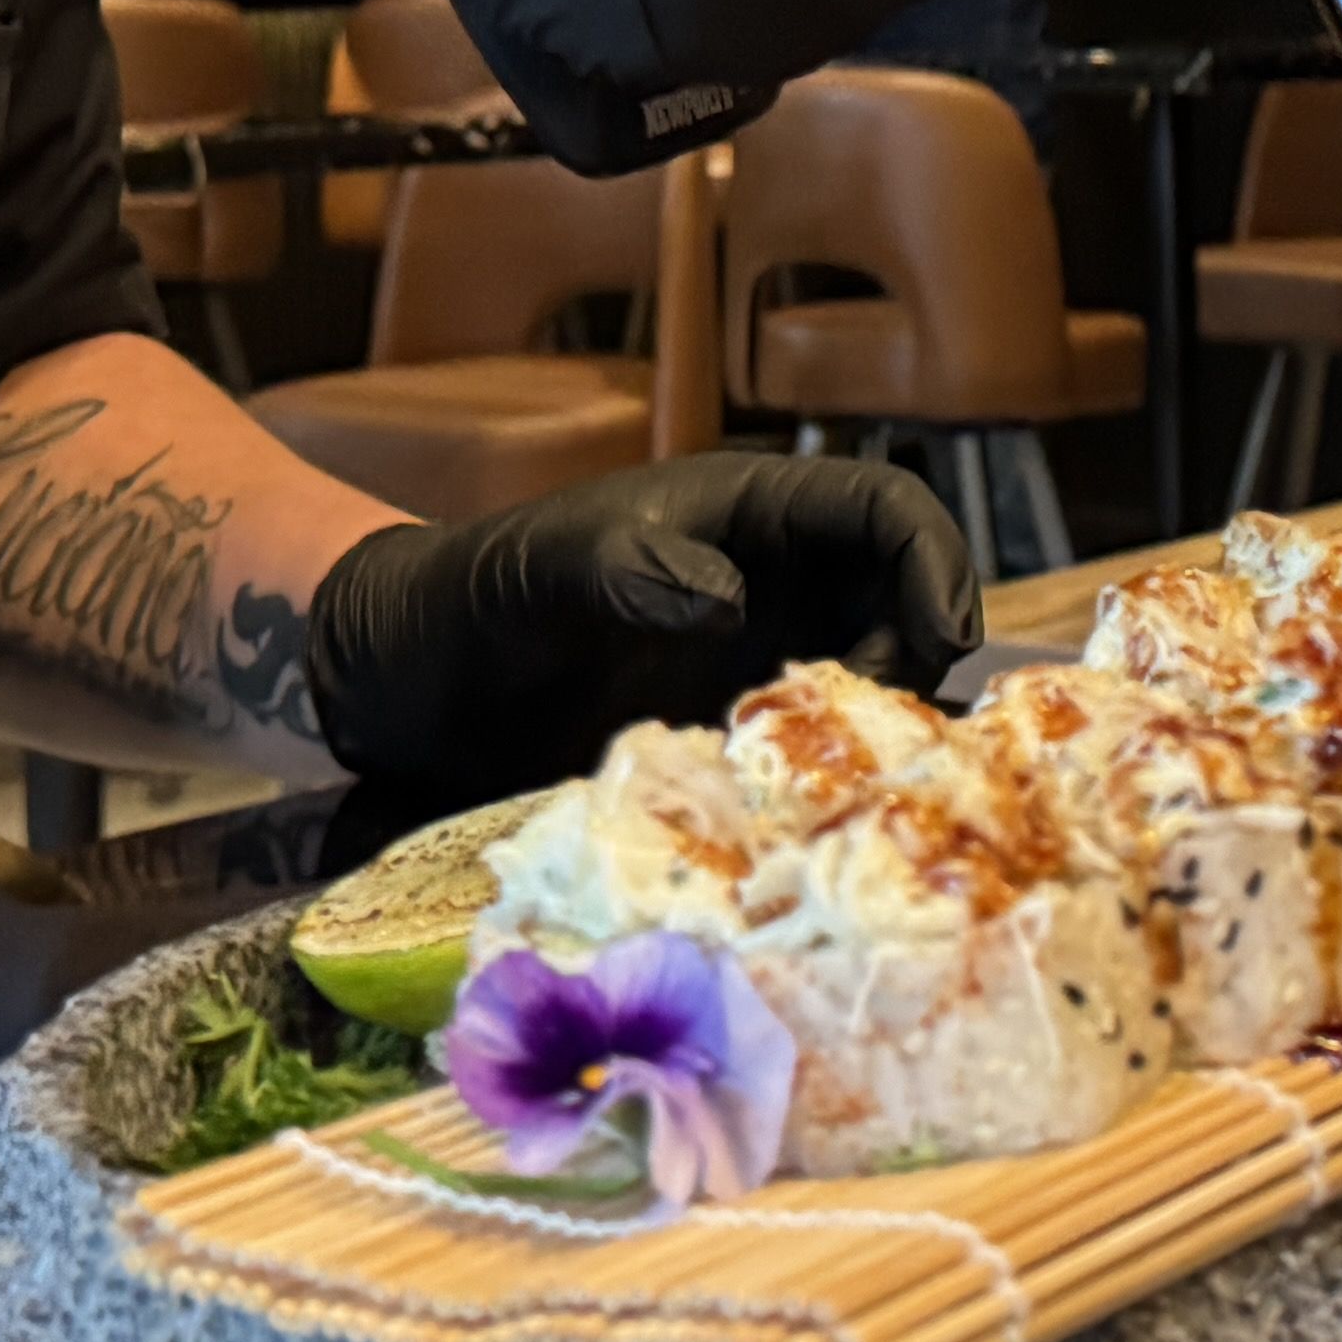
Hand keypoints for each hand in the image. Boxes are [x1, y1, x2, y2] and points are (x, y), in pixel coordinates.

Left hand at [298, 453, 980, 796]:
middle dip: (919, 661)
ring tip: (850, 794)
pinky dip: (829, 790)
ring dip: (883, 734)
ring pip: (870, 686)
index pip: (885, 509)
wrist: (398, 686)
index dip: (935, 560)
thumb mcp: (535, 571)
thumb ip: (622, 569)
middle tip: (884, 741)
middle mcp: (772, 583)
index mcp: (747, 513)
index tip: (943, 638)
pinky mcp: (727, 742)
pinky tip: (805, 832)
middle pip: (902, 603)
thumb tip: (727, 600)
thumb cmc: (463, 598)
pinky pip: (811, 760)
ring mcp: (754, 663)